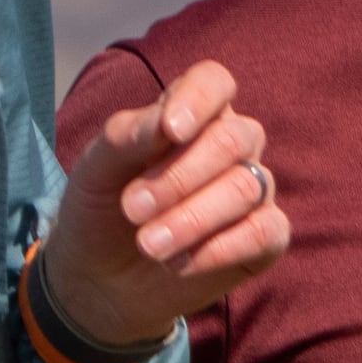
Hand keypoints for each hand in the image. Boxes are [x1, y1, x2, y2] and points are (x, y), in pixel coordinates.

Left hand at [38, 59, 287, 352]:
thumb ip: (127, 135)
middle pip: (232, 140)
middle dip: (179, 178)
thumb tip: (167, 123)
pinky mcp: (266, 238)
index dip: (199, 100)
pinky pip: (265, 232)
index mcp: (191, 114)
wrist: (100, 280)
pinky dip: (219, 249)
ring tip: (147, 244)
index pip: (214, 83)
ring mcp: (253, 189)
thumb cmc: (100, 209)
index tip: (171, 130)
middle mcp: (231, 145)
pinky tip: (179, 264)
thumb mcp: (96, 168)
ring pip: (247, 188)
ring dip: (192, 219)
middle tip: (131, 208)